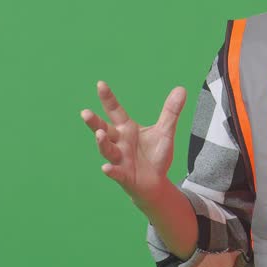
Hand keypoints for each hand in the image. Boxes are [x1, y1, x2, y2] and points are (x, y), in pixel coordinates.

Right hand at [81, 80, 186, 202]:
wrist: (155, 182)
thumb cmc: (155, 155)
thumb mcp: (165, 132)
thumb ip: (171, 112)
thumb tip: (181, 89)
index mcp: (126, 129)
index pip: (115, 111)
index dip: (108, 98)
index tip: (100, 84)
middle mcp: (119, 142)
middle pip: (104, 129)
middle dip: (94, 122)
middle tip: (85, 112)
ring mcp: (119, 159)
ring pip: (107, 149)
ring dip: (102, 143)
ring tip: (99, 134)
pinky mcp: (123, 175)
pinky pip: (116, 172)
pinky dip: (111, 170)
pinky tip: (106, 168)